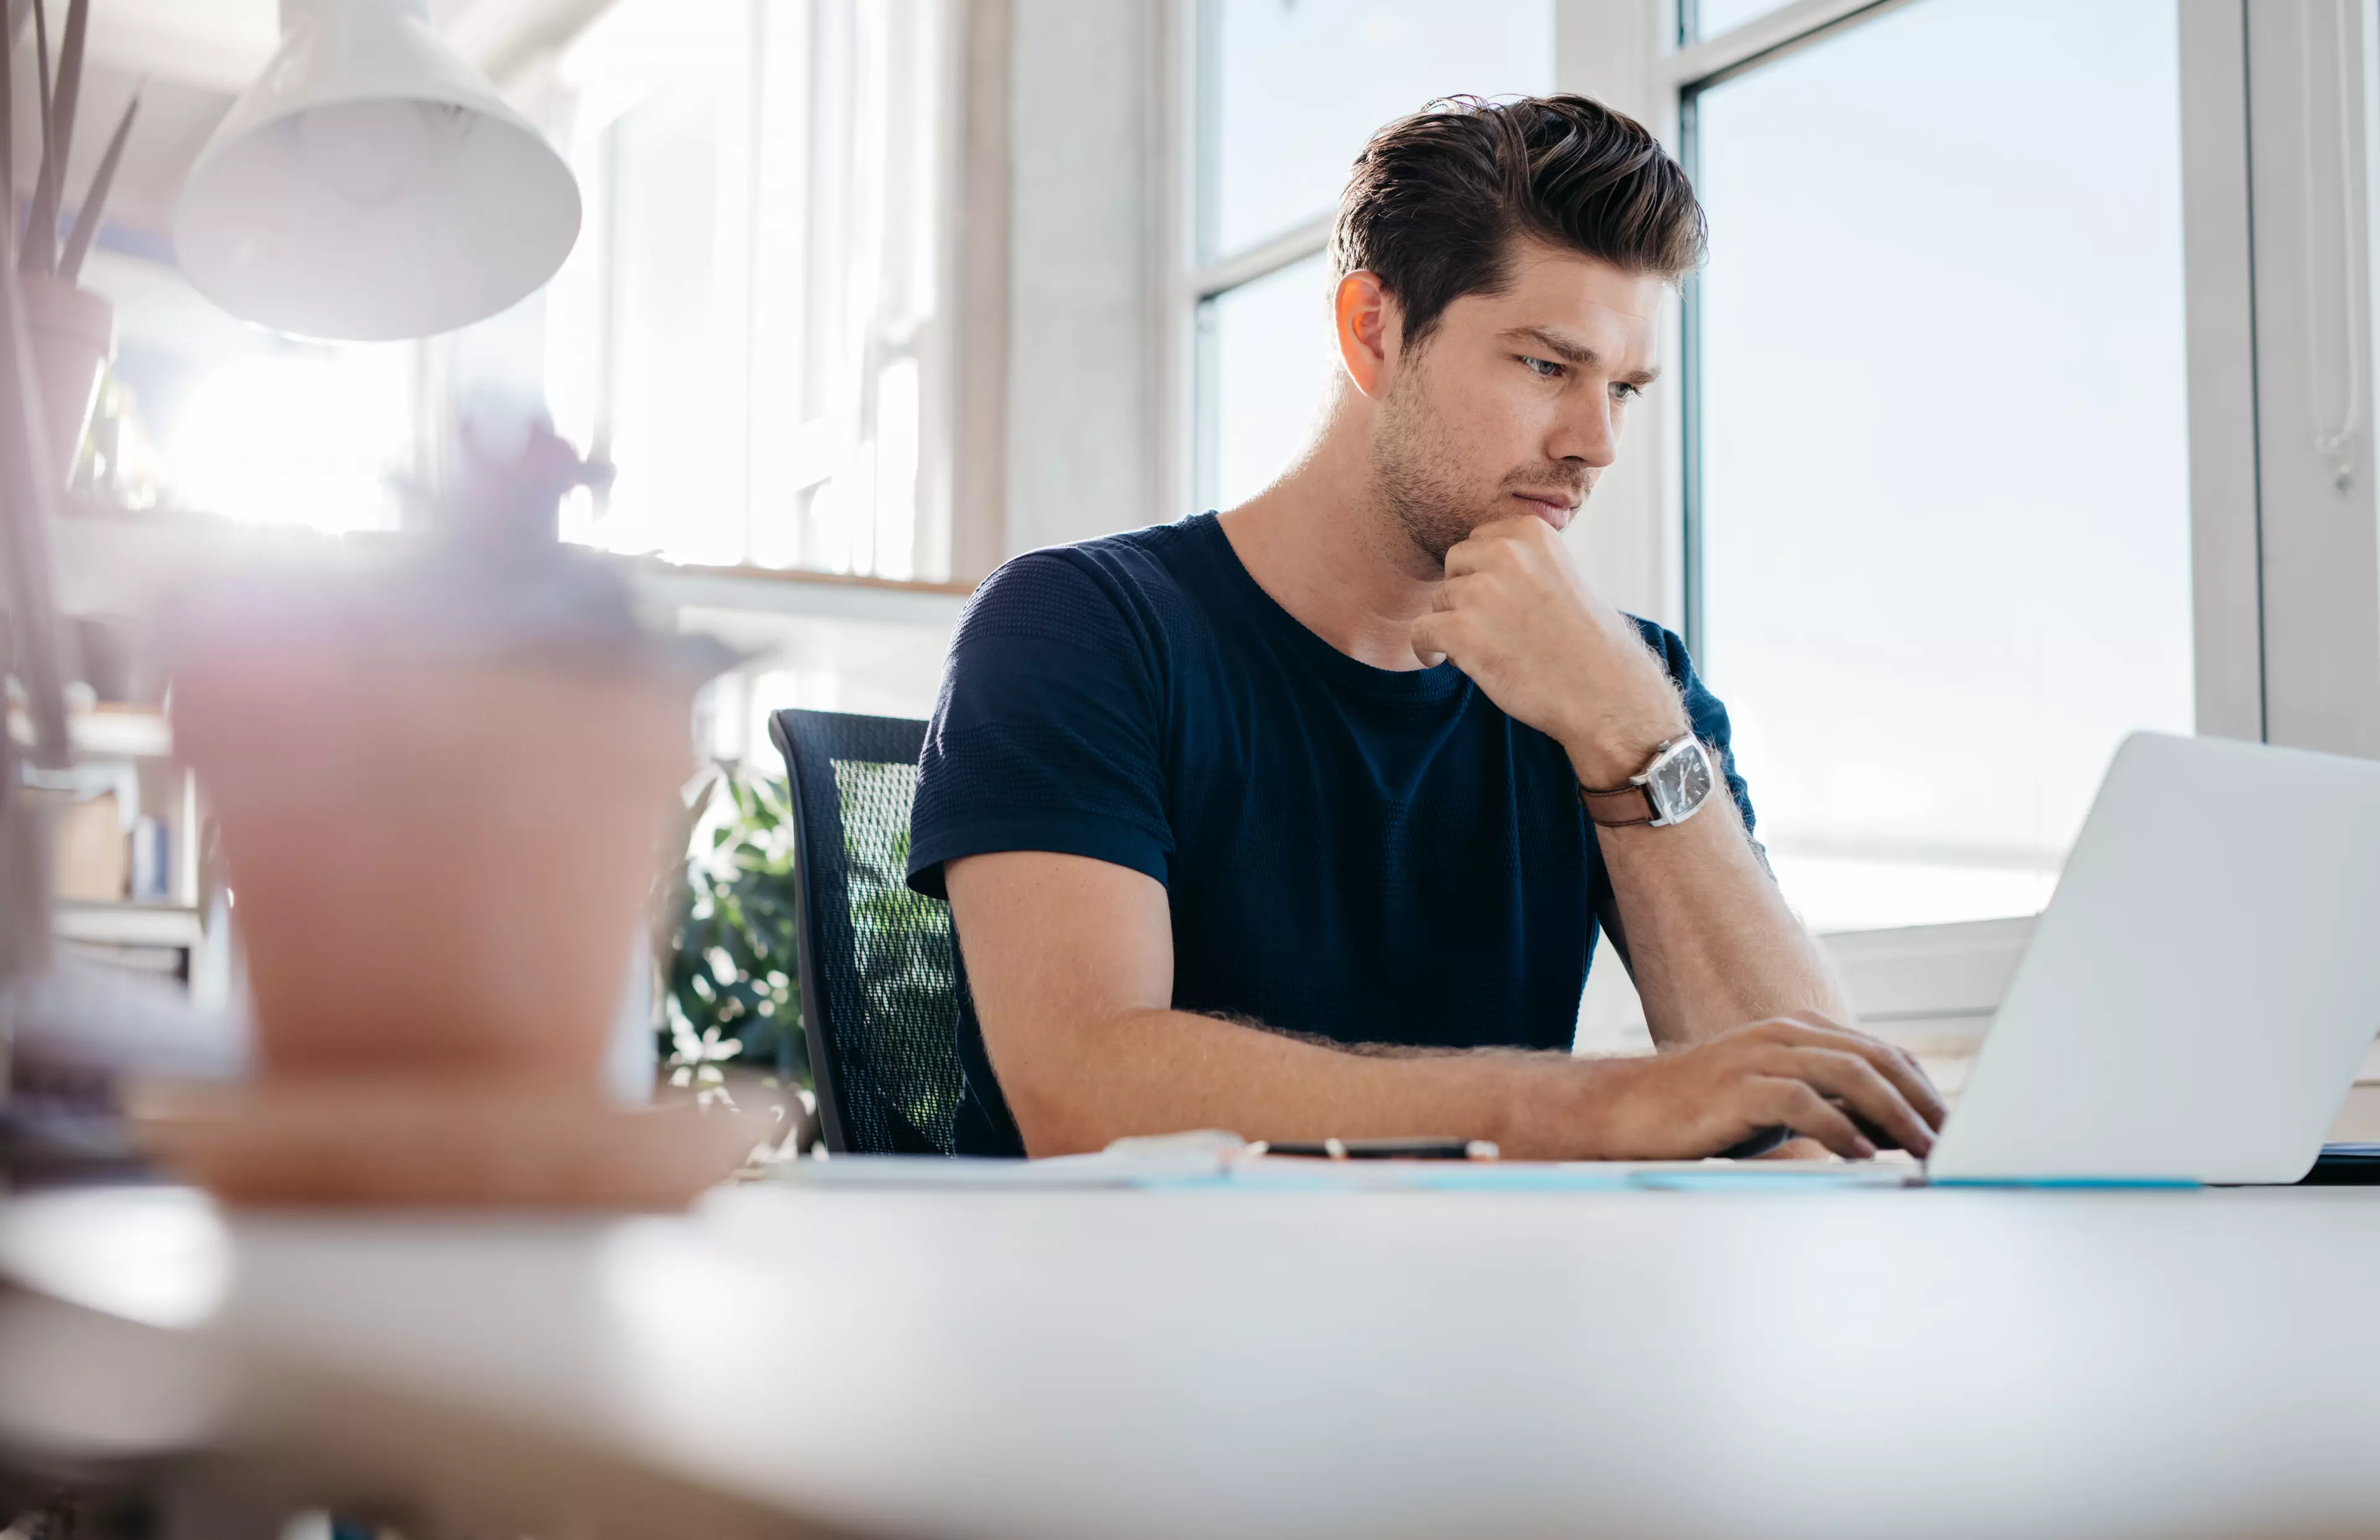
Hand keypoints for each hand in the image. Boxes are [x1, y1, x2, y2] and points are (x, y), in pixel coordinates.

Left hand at [1409, 517, 1686, 783]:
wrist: (1604, 693)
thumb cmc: (1585, 642)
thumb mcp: (1561, 575)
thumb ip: (1522, 560)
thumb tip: (1477, 561)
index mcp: (1530, 531)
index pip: (1479, 540)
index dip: (1485, 574)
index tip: (1502, 602)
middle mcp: (1504, 552)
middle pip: (1454, 566)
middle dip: (1465, 595)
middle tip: (1494, 628)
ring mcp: (1481, 590)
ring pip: (1439, 602)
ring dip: (1455, 626)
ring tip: (1491, 650)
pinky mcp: (1462, 630)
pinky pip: (1421, 632)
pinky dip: (1428, 649)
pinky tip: (1445, 661)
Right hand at [1560, 1014, 1947, 1160]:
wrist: (1630, 1111)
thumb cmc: (1708, 1114)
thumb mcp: (1779, 1105)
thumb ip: (1831, 1106)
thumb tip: (1897, 1129)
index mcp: (1798, 1032)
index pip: (1881, 1052)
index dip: (1923, 1088)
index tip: (1953, 1127)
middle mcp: (1784, 1034)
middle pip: (1874, 1058)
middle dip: (1921, 1100)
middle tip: (1952, 1142)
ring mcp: (1760, 1056)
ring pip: (1847, 1073)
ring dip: (1894, 1114)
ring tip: (1922, 1149)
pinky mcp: (1737, 1086)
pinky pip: (1800, 1101)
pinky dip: (1838, 1128)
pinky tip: (1862, 1155)